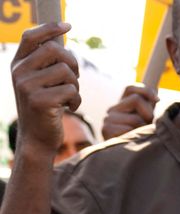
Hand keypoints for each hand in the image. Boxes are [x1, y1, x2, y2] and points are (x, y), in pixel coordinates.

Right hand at [10, 23, 78, 155]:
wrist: (37, 138)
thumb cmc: (45, 106)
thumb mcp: (40, 81)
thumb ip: (46, 62)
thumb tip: (61, 36)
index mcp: (18, 64)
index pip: (31, 37)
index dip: (49, 28)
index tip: (68, 26)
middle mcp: (18, 73)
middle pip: (56, 50)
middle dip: (73, 64)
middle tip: (73, 80)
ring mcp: (27, 87)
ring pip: (67, 71)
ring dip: (75, 86)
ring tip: (68, 97)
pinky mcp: (40, 101)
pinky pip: (71, 90)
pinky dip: (76, 100)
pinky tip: (68, 108)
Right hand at [100, 85, 158, 138]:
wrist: (126, 158)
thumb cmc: (141, 138)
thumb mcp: (148, 120)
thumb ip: (150, 107)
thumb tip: (157, 98)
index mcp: (122, 104)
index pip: (130, 88)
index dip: (146, 91)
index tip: (158, 100)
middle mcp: (113, 109)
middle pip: (137, 99)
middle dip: (148, 113)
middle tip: (145, 126)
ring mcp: (108, 119)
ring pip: (135, 117)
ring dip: (142, 128)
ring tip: (138, 136)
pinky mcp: (106, 130)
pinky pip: (128, 129)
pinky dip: (135, 136)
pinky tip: (131, 141)